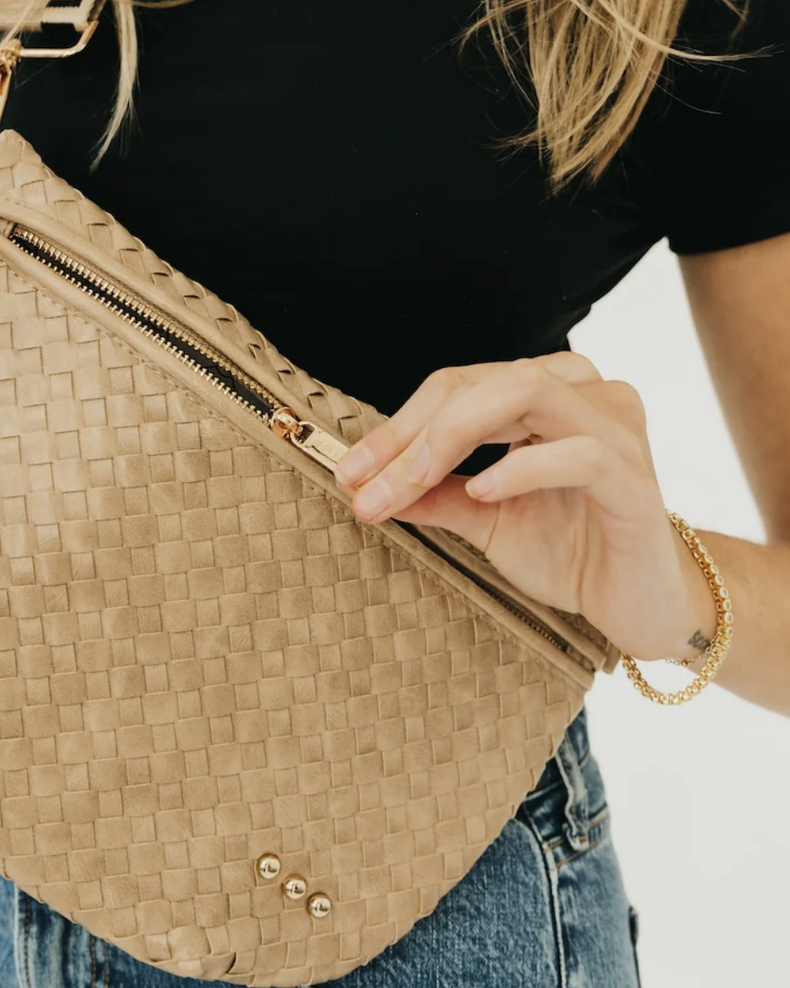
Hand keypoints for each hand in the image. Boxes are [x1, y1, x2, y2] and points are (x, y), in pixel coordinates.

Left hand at [334, 351, 716, 661]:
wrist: (637, 605)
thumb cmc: (568, 549)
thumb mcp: (482, 519)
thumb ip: (431, 493)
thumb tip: (363, 484)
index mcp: (545, 396)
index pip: (456, 388)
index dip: (396, 425)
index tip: (349, 471)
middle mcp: (583, 396)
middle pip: (481, 382)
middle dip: (411, 432)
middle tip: (364, 482)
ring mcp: (615, 430)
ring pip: (526, 391)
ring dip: (450, 436)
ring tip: (410, 481)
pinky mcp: (636, 478)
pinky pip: (579, 452)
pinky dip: (522, 466)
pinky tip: (484, 490)